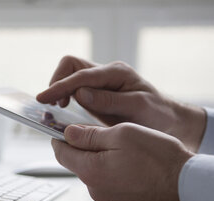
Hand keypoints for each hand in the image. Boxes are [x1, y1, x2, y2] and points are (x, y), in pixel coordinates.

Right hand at [37, 56, 206, 151]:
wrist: (169, 121)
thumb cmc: (157, 114)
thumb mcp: (137, 108)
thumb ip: (109, 100)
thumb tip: (80, 93)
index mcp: (116, 73)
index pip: (81, 75)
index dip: (60, 86)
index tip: (44, 98)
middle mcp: (106, 74)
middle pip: (71, 66)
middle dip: (57, 82)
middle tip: (51, 105)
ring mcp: (101, 82)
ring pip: (70, 75)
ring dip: (59, 90)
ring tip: (56, 109)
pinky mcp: (97, 93)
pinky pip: (74, 88)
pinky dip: (65, 97)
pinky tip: (64, 111)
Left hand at [51, 123, 193, 200]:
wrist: (188, 187)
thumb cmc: (159, 158)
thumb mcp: (123, 134)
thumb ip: (91, 135)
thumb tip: (68, 133)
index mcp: (90, 170)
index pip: (61, 152)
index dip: (59, 137)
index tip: (61, 126)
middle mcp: (95, 189)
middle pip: (79, 163)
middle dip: (85, 147)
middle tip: (101, 132)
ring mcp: (109, 200)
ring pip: (96, 174)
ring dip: (102, 160)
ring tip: (125, 149)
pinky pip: (111, 185)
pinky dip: (116, 173)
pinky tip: (134, 165)